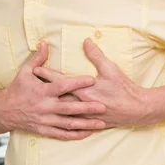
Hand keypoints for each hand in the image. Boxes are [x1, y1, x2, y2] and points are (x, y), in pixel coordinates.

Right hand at [0, 42, 106, 139]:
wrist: (3, 111)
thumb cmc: (16, 89)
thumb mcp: (24, 72)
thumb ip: (37, 59)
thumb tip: (45, 43)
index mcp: (42, 92)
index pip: (62, 86)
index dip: (77, 83)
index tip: (92, 79)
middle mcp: (45, 107)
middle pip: (69, 108)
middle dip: (87, 108)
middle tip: (103, 106)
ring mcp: (45, 120)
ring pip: (68, 123)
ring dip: (85, 124)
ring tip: (101, 122)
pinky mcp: (44, 130)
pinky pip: (61, 134)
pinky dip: (75, 135)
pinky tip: (87, 133)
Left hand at [33, 38, 149, 127]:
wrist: (136, 110)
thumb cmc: (123, 88)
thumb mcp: (110, 68)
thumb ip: (96, 55)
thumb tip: (86, 41)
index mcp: (83, 90)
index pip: (60, 81)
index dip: (46, 74)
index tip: (34, 69)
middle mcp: (80, 104)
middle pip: (56, 96)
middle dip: (42, 90)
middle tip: (28, 86)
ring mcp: (84, 115)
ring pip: (61, 111)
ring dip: (49, 105)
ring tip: (36, 101)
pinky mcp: (88, 122)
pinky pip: (70, 122)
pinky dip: (60, 119)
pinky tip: (53, 118)